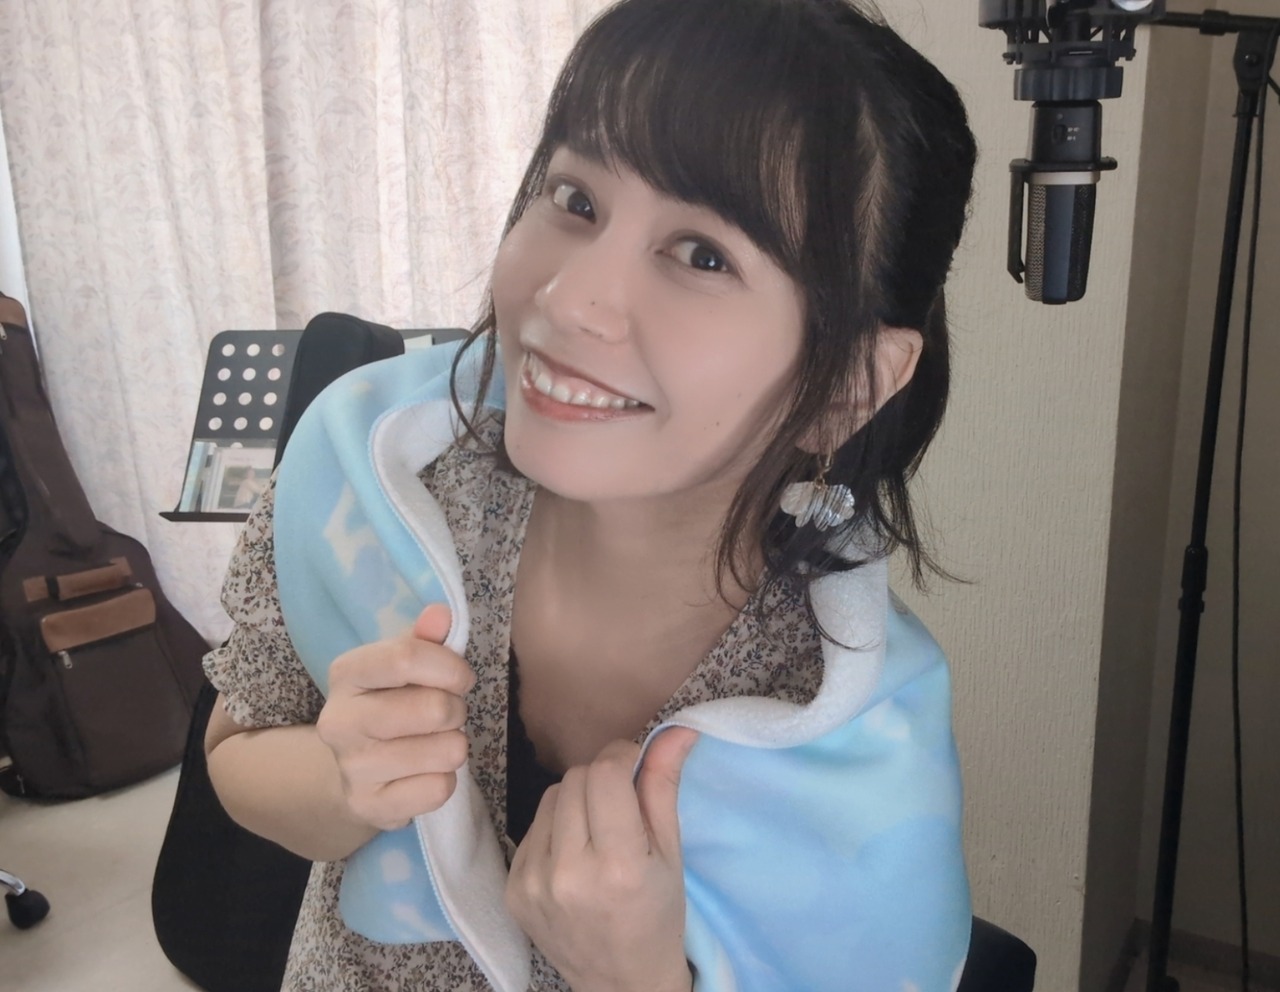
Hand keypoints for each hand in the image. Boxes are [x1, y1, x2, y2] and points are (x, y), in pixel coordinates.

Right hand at [315, 604, 474, 830]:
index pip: (406, 658)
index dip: (450, 667)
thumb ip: (424, 639)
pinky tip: (425, 773)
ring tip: (434, 742)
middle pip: (434, 709)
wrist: (356, 770)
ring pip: (446, 751)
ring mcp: (352, 769)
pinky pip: (439, 789)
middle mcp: (339, 722)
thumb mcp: (402, 667)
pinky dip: (445, 780)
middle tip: (445, 714)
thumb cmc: (390, 704)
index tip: (460, 678)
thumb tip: (441, 614)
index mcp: (346, 674)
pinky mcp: (369, 806)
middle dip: (456, 709)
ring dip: (454, 745)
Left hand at [505, 727, 698, 991]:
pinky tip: (575, 854)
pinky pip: (532, 826)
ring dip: (576, 801)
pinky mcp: (513, 887)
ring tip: (598, 834)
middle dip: (602, 780)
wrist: (620, 982)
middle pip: (576, 779)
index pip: (605, 773)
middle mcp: (568, 873)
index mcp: (617, 866)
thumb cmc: (657, 916)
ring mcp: (533, 882)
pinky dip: (555, 828)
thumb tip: (677, 728)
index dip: (623, 757)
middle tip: (623, 806)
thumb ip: (664, 786)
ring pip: (550, 796)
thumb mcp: (671, 853)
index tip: (637, 767)